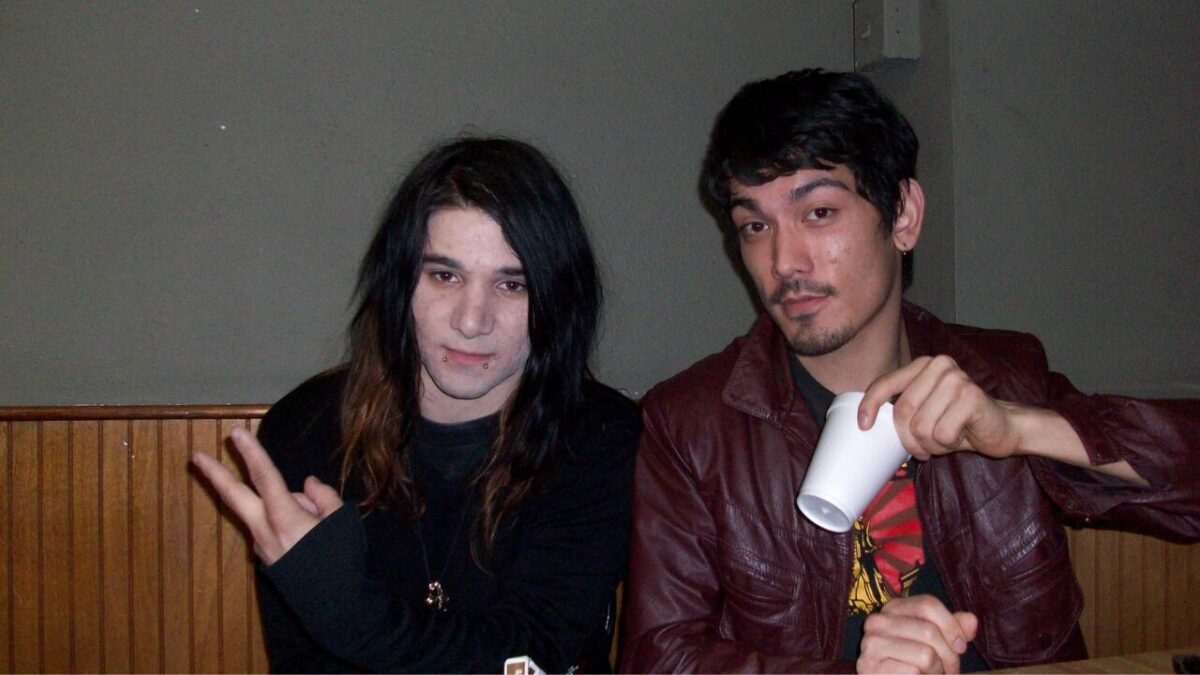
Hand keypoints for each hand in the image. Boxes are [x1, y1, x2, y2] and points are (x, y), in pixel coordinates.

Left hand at [191, 427, 343, 563]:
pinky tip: (309, 538)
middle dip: (215, 475)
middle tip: (196, 456)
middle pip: (235, 496)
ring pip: (263, 513)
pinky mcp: (267, 558)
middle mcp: (265, 531)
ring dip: (282, 508)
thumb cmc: (341, 561)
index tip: (237, 433)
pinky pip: (273, 529)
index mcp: (286, 518)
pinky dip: (287, 523)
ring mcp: (262, 547)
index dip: (252, 454)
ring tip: (317, 525)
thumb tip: (307, 485)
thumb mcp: (342, 521)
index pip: (265, 478)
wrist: (335, 606)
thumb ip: (322, 497)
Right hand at [857, 595, 977, 673]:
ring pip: (924, 654)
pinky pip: (912, 672)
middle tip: (950, 670)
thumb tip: (971, 620)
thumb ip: (953, 629)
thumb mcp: (937, 642)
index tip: (961, 646)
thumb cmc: (916, 663)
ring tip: (933, 674)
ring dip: (936, 671)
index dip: (951, 625)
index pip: (927, 604)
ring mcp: (871, 644)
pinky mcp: (871, 667)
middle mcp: (877, 621)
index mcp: (892, 608)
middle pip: (928, 630)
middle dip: (948, 655)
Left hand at [860, 355, 1021, 461]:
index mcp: (923, 365)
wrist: (1001, 427)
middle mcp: (939, 366)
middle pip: (902, 411)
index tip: (864, 426)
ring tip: (946, 439)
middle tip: (923, 449)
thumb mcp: (925, 410)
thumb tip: (865, 423)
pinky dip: (948, 444)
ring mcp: (956, 379)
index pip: (885, 383)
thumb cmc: (957, 421)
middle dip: (909, 439)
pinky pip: (942, 433)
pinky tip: (961, 435)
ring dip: (931, 444)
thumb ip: (903, 407)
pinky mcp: (971, 397)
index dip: (870, 405)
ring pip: (921, 426)